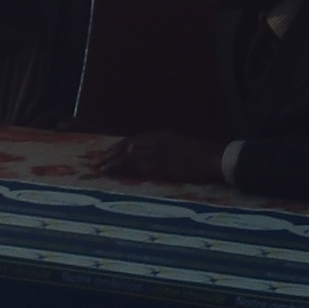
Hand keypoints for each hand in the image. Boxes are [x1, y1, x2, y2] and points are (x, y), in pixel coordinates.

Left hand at [92, 132, 227, 183]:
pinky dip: (114, 165)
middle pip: (126, 143)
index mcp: (162, 136)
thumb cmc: (203, 160)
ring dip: (108, 158)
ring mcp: (152, 150)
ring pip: (124, 152)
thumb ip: (170, 153)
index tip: (111, 153)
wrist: (211, 159)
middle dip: (111, 151)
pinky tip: (105, 170)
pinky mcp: (152, 161)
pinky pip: (127, 162)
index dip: (121, 147)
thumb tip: (163, 161)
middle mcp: (153, 140)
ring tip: (97, 166)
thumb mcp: (184, 151)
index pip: (136, 140)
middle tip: (98, 159)